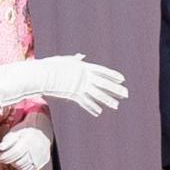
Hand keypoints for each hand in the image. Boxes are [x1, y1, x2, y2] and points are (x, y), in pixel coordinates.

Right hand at [0, 54, 127, 115]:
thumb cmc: (51, 66)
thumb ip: (75, 60)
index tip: (123, 79)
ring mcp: (80, 86)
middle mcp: (85, 77)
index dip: (113, 75)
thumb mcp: (65, 60)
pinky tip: (98, 112)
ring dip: (108, 100)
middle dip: (116, 89)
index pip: (103, 71)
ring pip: (97, 95)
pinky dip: (91, 107)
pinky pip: (85, 102)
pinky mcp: (74, 95)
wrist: (42, 74)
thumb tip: (81, 56)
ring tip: (117, 106)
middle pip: (104, 84)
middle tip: (126, 94)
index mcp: (85, 67)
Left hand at [0, 111, 52, 169]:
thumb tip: (0, 148)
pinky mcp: (44, 160)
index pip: (13, 153)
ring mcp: (41, 155)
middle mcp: (36, 149)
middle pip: (18, 162)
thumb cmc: (26, 130)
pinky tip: (22, 161)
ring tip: (14, 158)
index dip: (3, 157)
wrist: (42, 128)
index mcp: (28, 140)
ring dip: (16, 165)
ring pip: (24, 167)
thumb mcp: (15, 131)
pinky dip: (25, 168)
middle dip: (9, 161)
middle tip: (6, 157)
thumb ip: (7, 140)